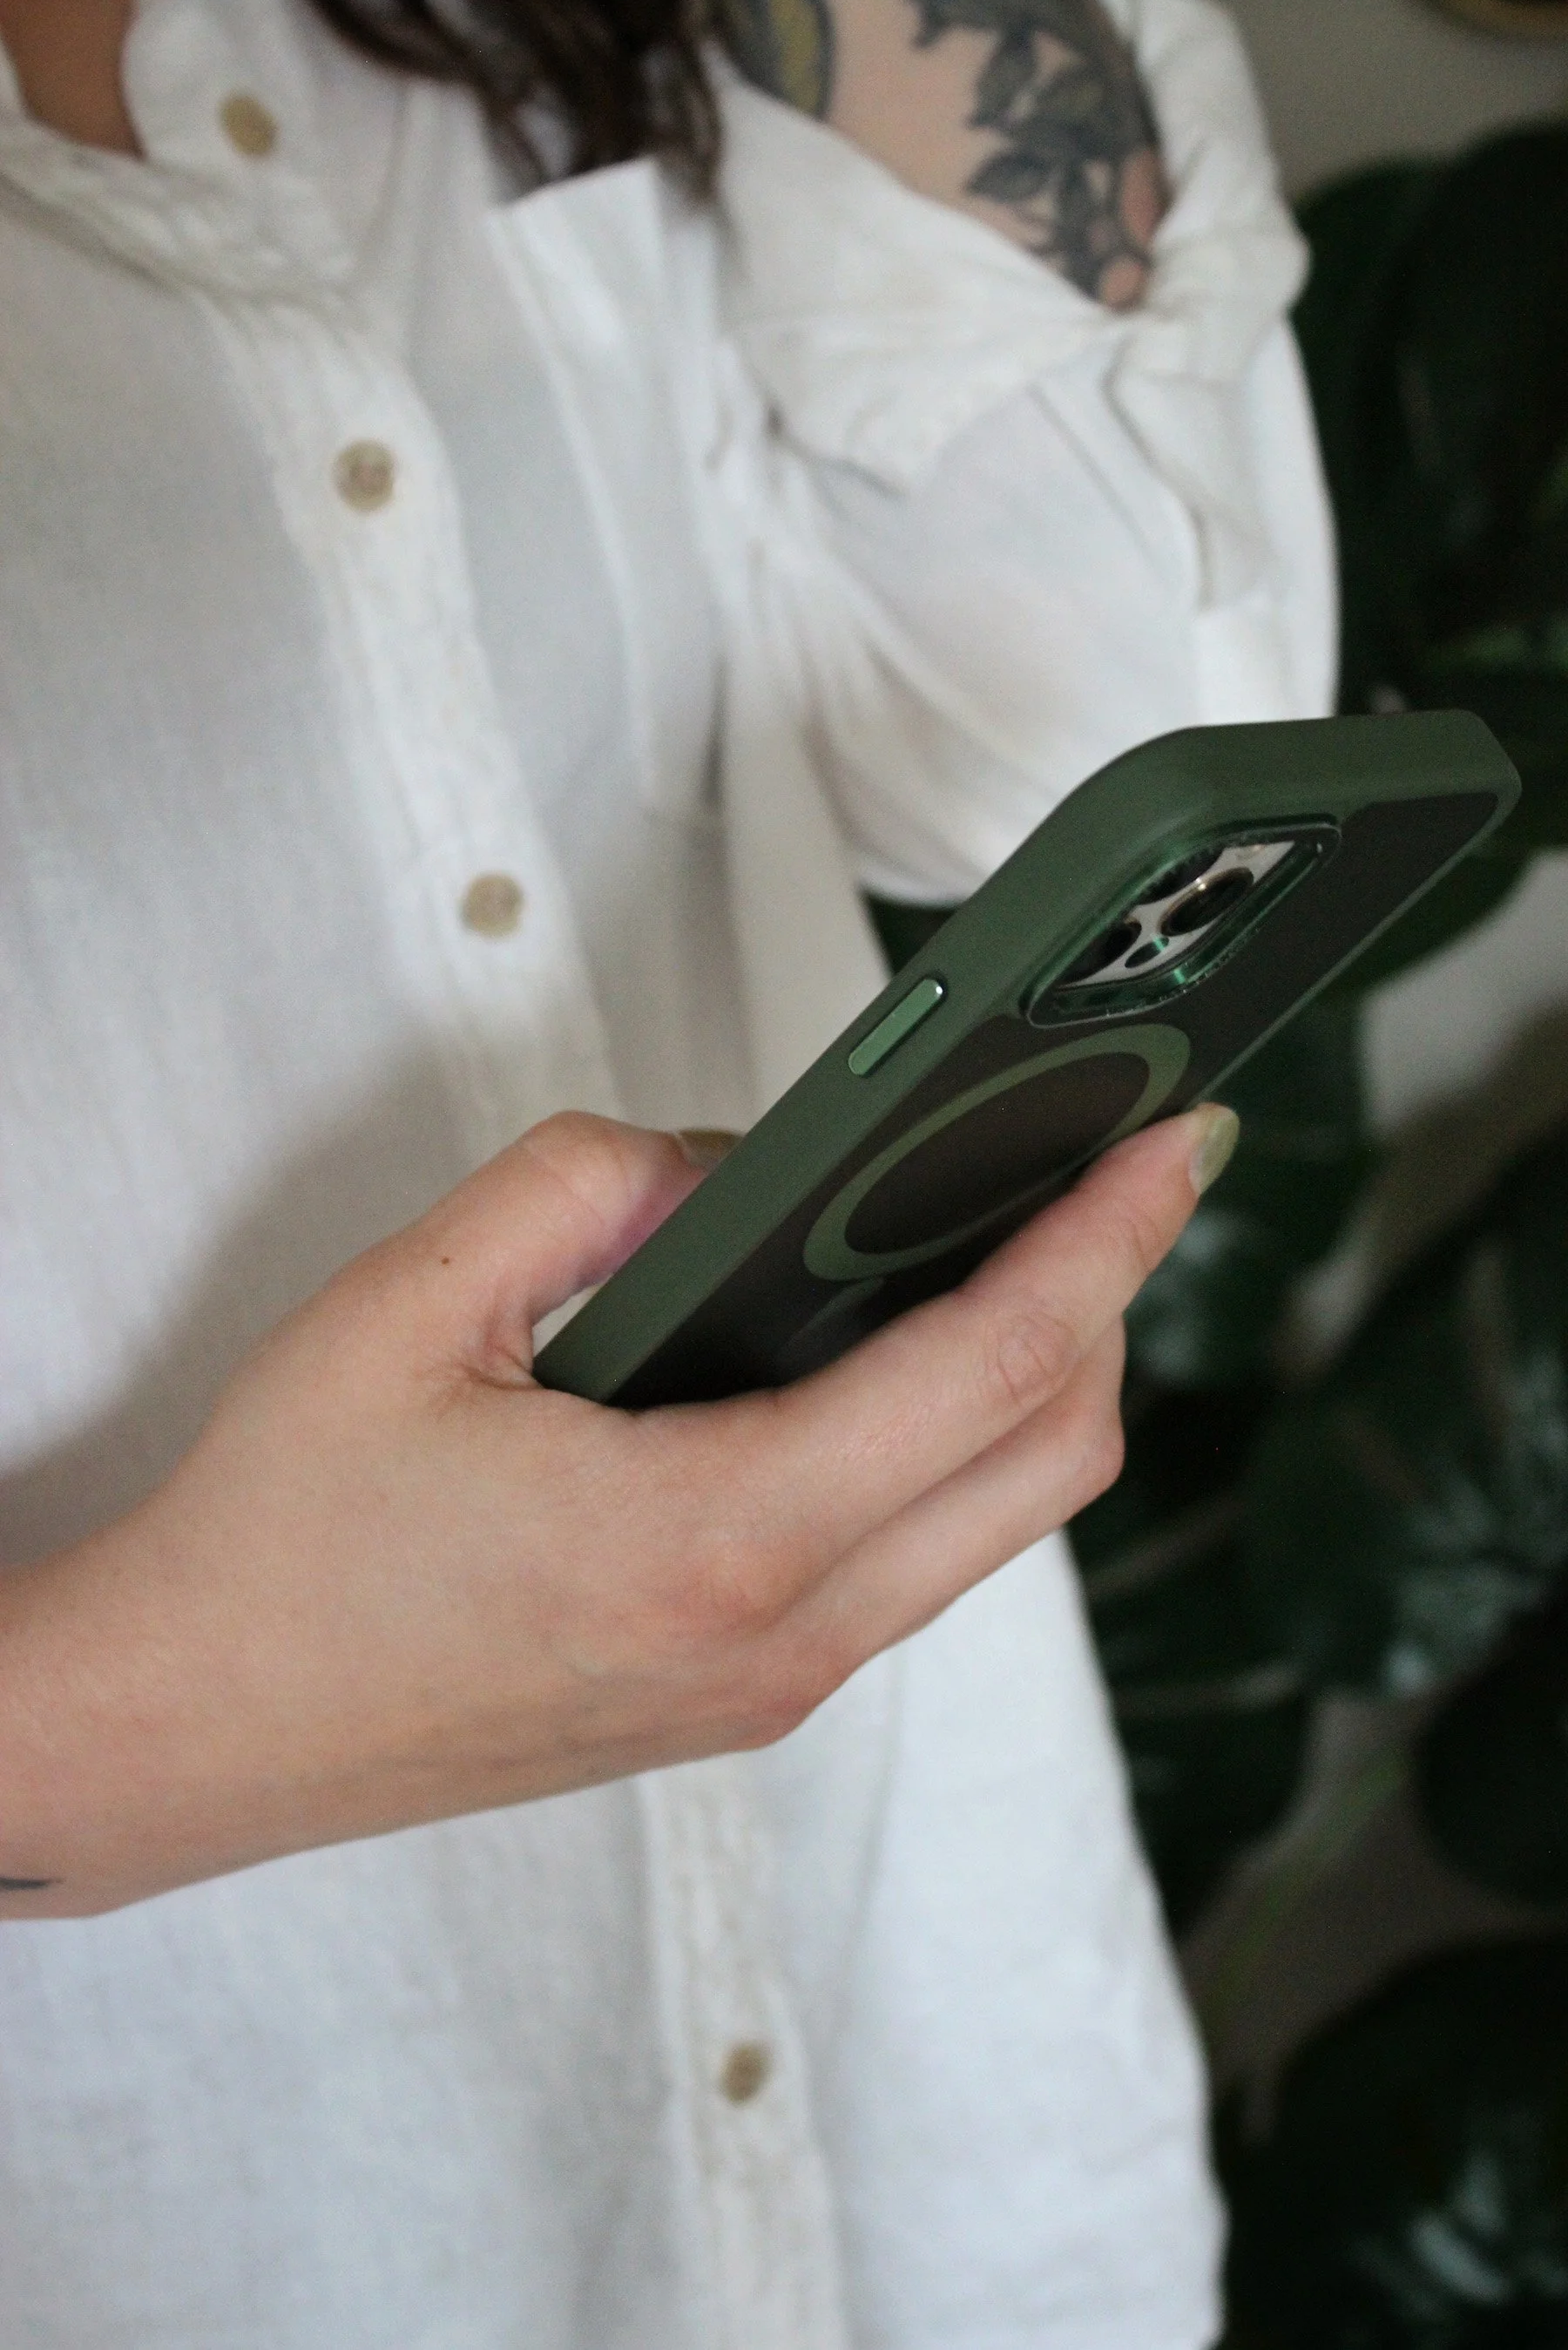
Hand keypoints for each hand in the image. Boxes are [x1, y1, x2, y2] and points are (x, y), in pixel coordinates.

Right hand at [0, 1103, 1234, 1913]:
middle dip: (1112, 1305)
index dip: (1109, 1240)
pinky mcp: (734, 1700)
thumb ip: (586, 1187)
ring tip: (1014, 1250)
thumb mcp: (410, 1302)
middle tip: (1112, 1178)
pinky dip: (949, 1452)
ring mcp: (765, 1688)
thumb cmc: (279, 1538)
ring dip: (1034, 1385)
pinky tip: (895, 1361)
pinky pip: (908, 1564)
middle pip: (1047, 1465)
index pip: (994, 1370)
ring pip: (989, 1526)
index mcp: (712, 1537)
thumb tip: (718, 1167)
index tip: (1173, 1143)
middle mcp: (775, 1638)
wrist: (189, 1729)